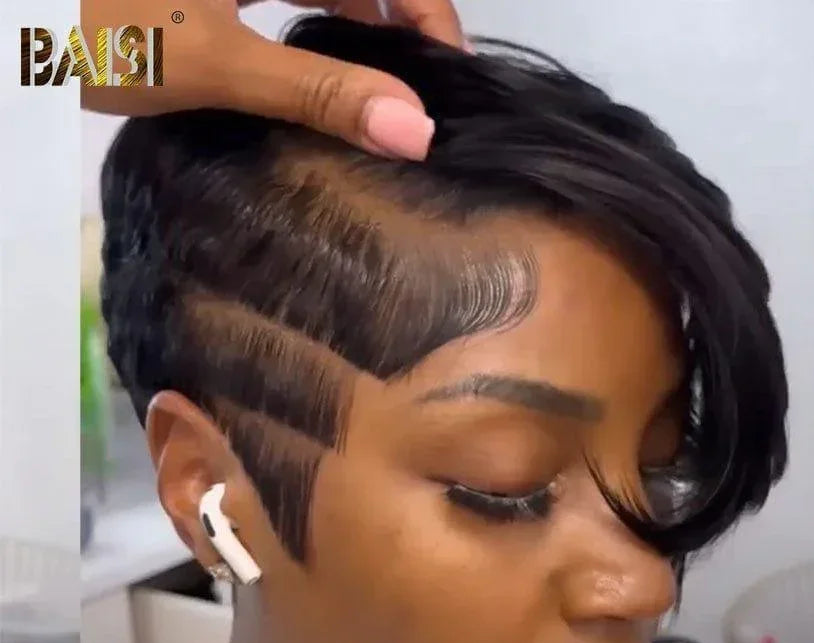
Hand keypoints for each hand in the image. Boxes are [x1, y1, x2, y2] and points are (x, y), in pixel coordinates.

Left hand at [80, 0, 465, 158]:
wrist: (5, 17)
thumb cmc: (96, 25)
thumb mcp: (216, 63)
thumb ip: (319, 92)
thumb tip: (415, 133)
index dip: (428, 13)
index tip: (444, 83)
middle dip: (394, 25)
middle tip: (410, 106)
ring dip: (352, 30)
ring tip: (371, 101)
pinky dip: (304, 27)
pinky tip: (309, 72)